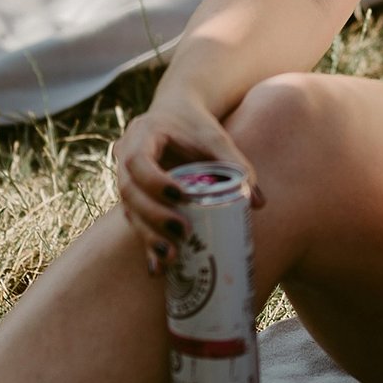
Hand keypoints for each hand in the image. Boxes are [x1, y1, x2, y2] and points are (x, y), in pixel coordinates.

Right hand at [109, 96, 258, 275]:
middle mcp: (125, 157)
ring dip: (149, 235)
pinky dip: (148, 244)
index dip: (154, 181)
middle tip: (182, 233)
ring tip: (172, 257)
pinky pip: (135, 221)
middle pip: (130, 192)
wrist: (174, 113)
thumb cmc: (196, 125)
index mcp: (142, 134)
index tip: (180, 196)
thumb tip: (258, 202)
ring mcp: (124, 178)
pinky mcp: (133, 197)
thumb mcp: (215, 138)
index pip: (138, 159)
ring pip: (130, 210)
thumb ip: (236, 164)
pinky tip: (158, 269)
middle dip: (154, 216)